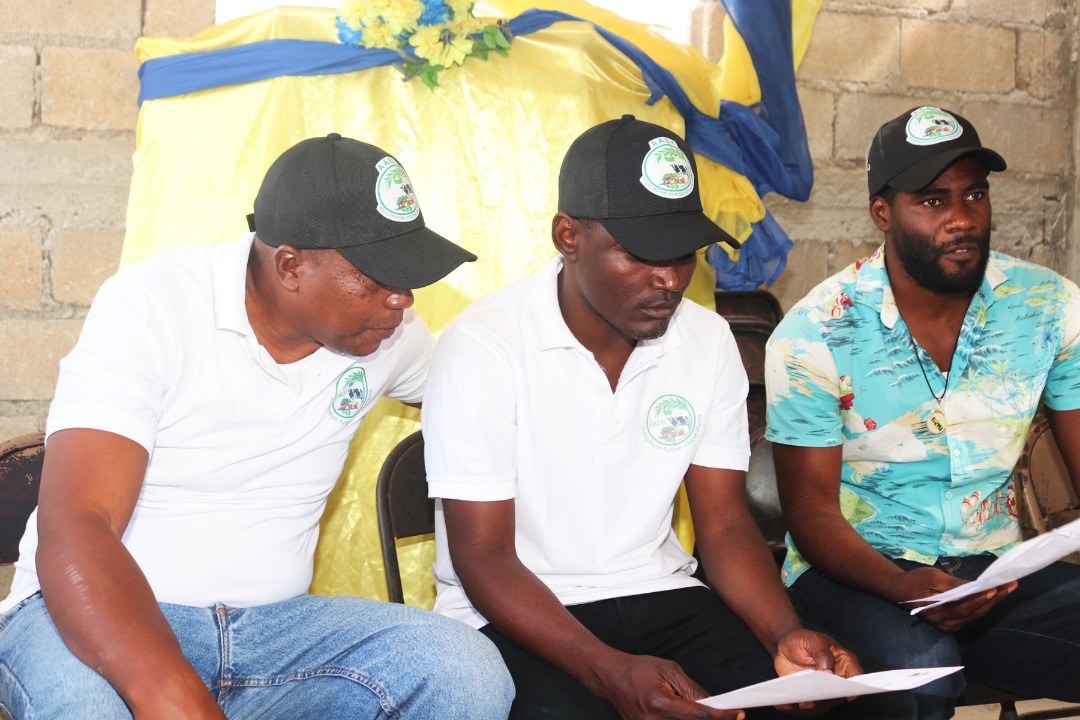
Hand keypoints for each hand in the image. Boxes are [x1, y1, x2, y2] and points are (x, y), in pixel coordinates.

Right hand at [593, 652, 744, 719]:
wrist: (610, 678)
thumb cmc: (637, 669)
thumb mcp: (668, 670)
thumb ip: (691, 689)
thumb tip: (711, 704)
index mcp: (659, 703)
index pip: (698, 716)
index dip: (721, 717)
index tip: (736, 715)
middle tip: (723, 713)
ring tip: (688, 707)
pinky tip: (681, 714)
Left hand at [771, 629, 862, 715]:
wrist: (784, 644)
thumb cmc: (803, 639)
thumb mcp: (813, 640)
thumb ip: (823, 655)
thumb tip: (829, 674)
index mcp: (843, 662)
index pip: (856, 676)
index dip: (855, 687)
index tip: (849, 694)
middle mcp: (836, 679)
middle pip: (838, 694)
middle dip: (829, 698)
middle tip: (819, 697)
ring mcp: (822, 689)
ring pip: (822, 704)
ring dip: (812, 706)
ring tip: (802, 702)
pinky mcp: (808, 695)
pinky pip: (804, 705)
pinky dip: (794, 707)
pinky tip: (786, 703)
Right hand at [893, 566, 1016, 631]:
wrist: (900, 590)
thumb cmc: (915, 580)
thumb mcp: (933, 577)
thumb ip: (953, 585)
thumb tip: (974, 586)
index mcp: (937, 610)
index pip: (964, 605)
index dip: (980, 597)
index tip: (996, 587)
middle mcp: (945, 622)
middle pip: (974, 611)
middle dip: (994, 598)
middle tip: (1010, 585)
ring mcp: (949, 625)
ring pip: (976, 614)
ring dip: (993, 602)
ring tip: (1008, 589)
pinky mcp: (952, 624)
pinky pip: (971, 616)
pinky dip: (984, 606)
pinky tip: (994, 597)